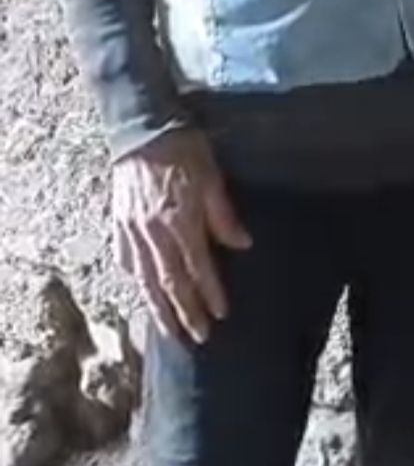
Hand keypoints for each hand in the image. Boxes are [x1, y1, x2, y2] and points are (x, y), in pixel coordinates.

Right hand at [112, 130, 251, 343]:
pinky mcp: (119, 223)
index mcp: (180, 221)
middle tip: (198, 337)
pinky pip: (126, 259)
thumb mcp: (213, 178)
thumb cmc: (184, 150)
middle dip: (184, 312)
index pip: (197, 268)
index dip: (209, 294)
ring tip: (169, 330)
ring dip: (158, 307)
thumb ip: (224, 215)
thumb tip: (242, 245)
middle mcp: (153, 233)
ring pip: (145, 278)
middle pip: (169, 282)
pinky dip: (135, 279)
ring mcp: (132, 230)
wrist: (142, 129)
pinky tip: (141, 291)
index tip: (220, 315)